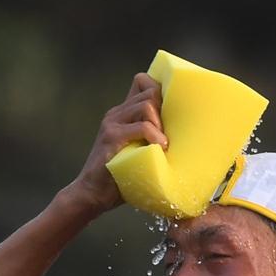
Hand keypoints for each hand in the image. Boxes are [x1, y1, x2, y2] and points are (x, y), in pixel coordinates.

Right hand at [68, 72, 167, 214]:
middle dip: (165, 109)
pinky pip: (141, 126)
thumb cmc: (120, 176)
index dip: (160, 88)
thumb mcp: (139, 150)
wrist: (92, 193)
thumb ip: (152, 137)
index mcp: (124, 113)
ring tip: (164, 143)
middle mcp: (117, 113)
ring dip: (161, 123)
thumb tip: (183, 136)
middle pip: (149, 91)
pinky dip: (155, 136)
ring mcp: (113, 123)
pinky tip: (160, 148)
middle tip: (169, 132)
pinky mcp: (112, 136)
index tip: (173, 109)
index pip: (142, 81)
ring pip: (146, 105)